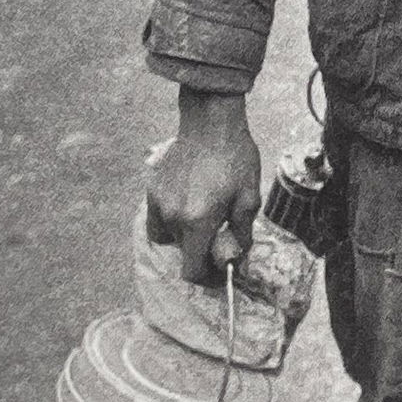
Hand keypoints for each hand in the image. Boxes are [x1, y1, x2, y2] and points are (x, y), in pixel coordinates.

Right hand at [145, 90, 261, 284]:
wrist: (211, 123)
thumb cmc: (235, 158)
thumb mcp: (249, 199)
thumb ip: (241, 235)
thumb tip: (236, 259)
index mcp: (197, 221)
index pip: (191, 270)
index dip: (206, 278)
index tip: (219, 272)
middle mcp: (173, 215)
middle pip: (183, 253)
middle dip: (201, 252)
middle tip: (220, 237)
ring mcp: (158, 202)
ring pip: (167, 237)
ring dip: (184, 237)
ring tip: (203, 218)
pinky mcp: (152, 189)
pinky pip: (158, 218)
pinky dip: (172, 219)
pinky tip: (189, 203)